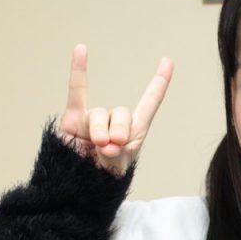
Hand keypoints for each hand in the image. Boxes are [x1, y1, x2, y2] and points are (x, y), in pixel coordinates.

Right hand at [58, 43, 173, 176]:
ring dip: (100, 131)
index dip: (158, 83)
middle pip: (123, 112)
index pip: (149, 103)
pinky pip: (76, 92)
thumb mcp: (116, 170)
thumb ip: (114, 154)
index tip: (167, 61)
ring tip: (97, 147)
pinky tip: (81, 49)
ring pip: (100, 114)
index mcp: (134, 131)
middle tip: (113, 147)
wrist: (77, 190)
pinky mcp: (73, 120)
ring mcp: (94, 120)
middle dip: (120, 130)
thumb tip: (104, 139)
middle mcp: (115, 122)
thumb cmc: (101, 180)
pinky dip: (79, 71)